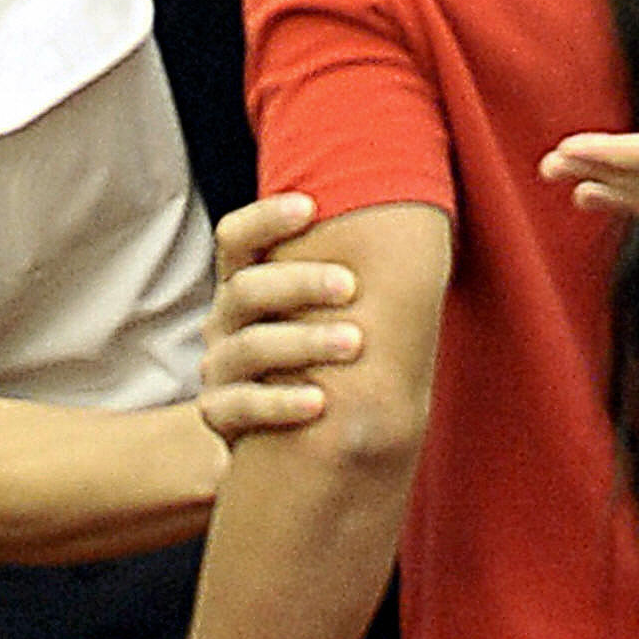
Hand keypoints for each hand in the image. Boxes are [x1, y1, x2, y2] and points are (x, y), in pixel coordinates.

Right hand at [197, 193, 360, 441]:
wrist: (290, 432)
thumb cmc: (321, 351)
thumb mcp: (324, 310)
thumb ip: (345, 276)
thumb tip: (419, 228)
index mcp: (246, 282)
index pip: (236, 238)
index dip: (265, 218)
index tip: (310, 206)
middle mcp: (224, 320)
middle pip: (246, 289)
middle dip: (300, 282)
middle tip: (352, 285)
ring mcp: (219, 368)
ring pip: (249, 347)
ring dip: (304, 342)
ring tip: (355, 343)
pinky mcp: (220, 414)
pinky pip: (242, 406)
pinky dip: (281, 403)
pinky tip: (320, 402)